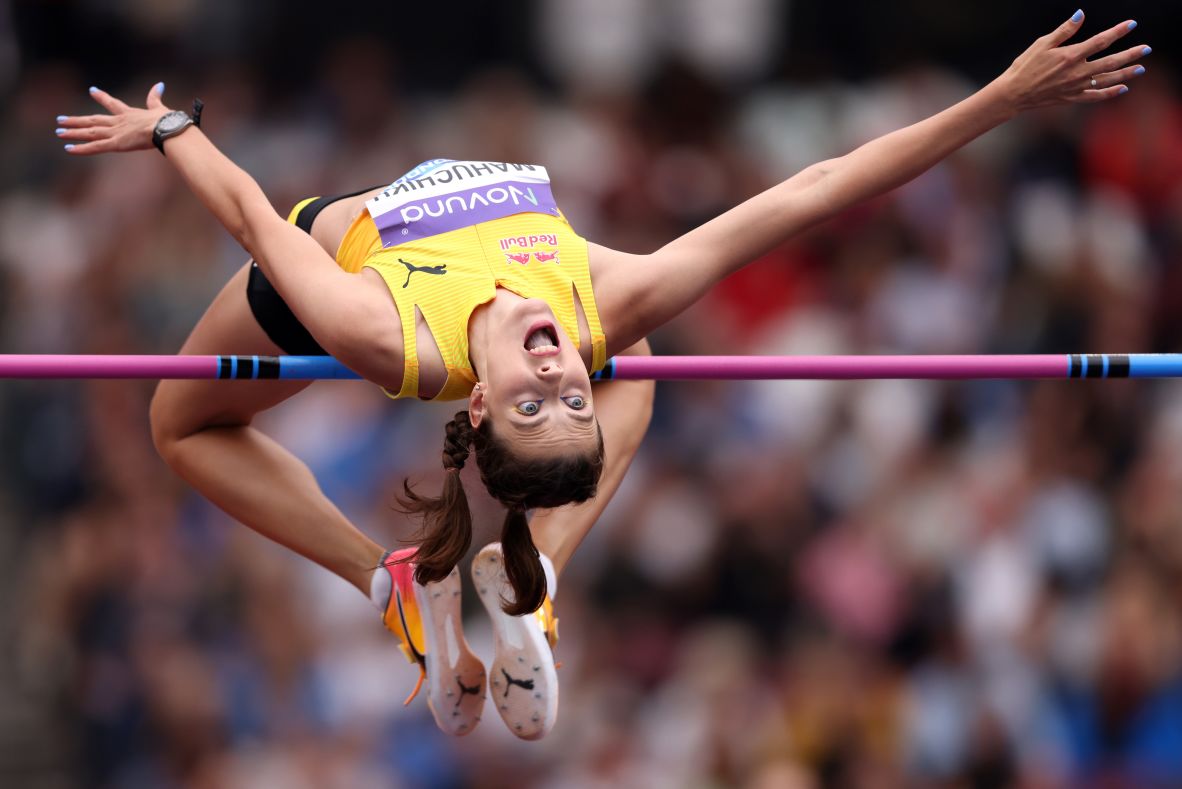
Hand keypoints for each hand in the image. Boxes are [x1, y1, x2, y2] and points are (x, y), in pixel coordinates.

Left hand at [56, 83, 172, 154]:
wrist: (165, 128)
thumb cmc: (166, 120)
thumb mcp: (159, 107)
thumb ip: (155, 97)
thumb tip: (159, 84)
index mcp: (129, 114)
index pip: (112, 104)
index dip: (101, 97)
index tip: (91, 90)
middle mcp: (118, 122)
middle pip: (93, 120)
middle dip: (76, 120)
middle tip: (61, 119)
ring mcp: (115, 133)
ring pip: (89, 132)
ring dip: (73, 132)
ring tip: (59, 132)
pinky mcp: (116, 144)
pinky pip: (95, 147)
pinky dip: (82, 149)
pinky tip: (69, 149)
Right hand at [999, 10, 1148, 110]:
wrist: (1013, 94)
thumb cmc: (1025, 66)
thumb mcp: (1042, 43)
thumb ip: (1064, 30)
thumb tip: (1080, 15)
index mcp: (1070, 56)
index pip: (1100, 41)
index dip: (1117, 32)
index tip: (1131, 24)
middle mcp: (1077, 72)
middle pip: (1110, 62)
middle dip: (1130, 55)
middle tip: (1146, 49)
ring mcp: (1076, 87)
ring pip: (1107, 80)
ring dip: (1126, 73)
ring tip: (1141, 68)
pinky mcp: (1071, 98)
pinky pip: (1095, 96)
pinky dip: (1110, 93)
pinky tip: (1122, 88)